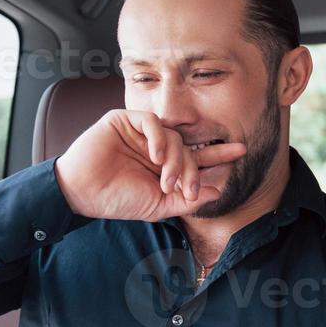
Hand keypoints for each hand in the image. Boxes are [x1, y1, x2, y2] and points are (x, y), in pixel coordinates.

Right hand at [53, 109, 246, 220]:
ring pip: (172, 136)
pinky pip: (151, 121)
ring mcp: (140, 133)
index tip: (242, 151)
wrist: (84, 193)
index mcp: (165, 165)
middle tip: (187, 188)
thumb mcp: (159, 206)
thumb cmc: (119, 200)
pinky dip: (158, 137)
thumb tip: (217, 191)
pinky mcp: (124, 120)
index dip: (219, 154)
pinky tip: (155, 155)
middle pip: (188, 148)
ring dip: (175, 159)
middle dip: (192, 169)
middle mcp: (156, 147)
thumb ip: (187, 200)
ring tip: (166, 178)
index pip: (197, 157)